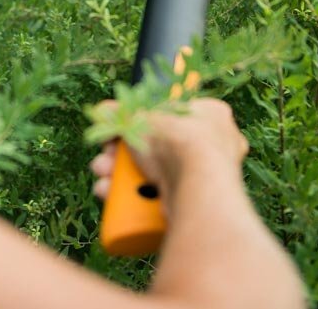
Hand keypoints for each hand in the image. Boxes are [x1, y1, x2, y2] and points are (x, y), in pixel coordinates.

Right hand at [90, 98, 248, 206]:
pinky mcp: (195, 206)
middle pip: (157, 150)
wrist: (199, 188)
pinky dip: (135, 200)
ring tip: (103, 182)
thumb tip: (102, 110)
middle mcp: (215, 148)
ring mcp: (206, 179)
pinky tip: (113, 198)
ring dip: (122, 179)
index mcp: (211, 115)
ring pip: (155, 177)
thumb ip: (119, 112)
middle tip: (104, 162)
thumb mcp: (140, 118)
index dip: (138, 125)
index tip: (116, 135)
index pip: (170, 116)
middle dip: (122, 158)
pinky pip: (160, 200)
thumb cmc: (176, 142)